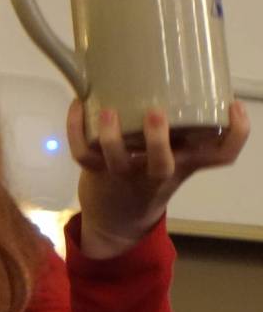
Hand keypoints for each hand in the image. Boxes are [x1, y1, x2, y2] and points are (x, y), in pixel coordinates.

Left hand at [68, 100, 249, 258]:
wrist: (116, 222)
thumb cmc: (151, 179)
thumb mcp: (180, 161)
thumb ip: (189, 135)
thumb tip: (202, 89)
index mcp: (182, 165)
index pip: (221, 156)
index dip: (236, 134)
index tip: (233, 108)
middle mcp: (154, 173)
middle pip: (162, 166)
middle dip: (158, 142)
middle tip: (156, 113)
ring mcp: (123, 174)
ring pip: (117, 160)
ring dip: (110, 137)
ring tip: (109, 112)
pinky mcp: (95, 172)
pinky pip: (82, 154)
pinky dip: (75, 130)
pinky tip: (77, 106)